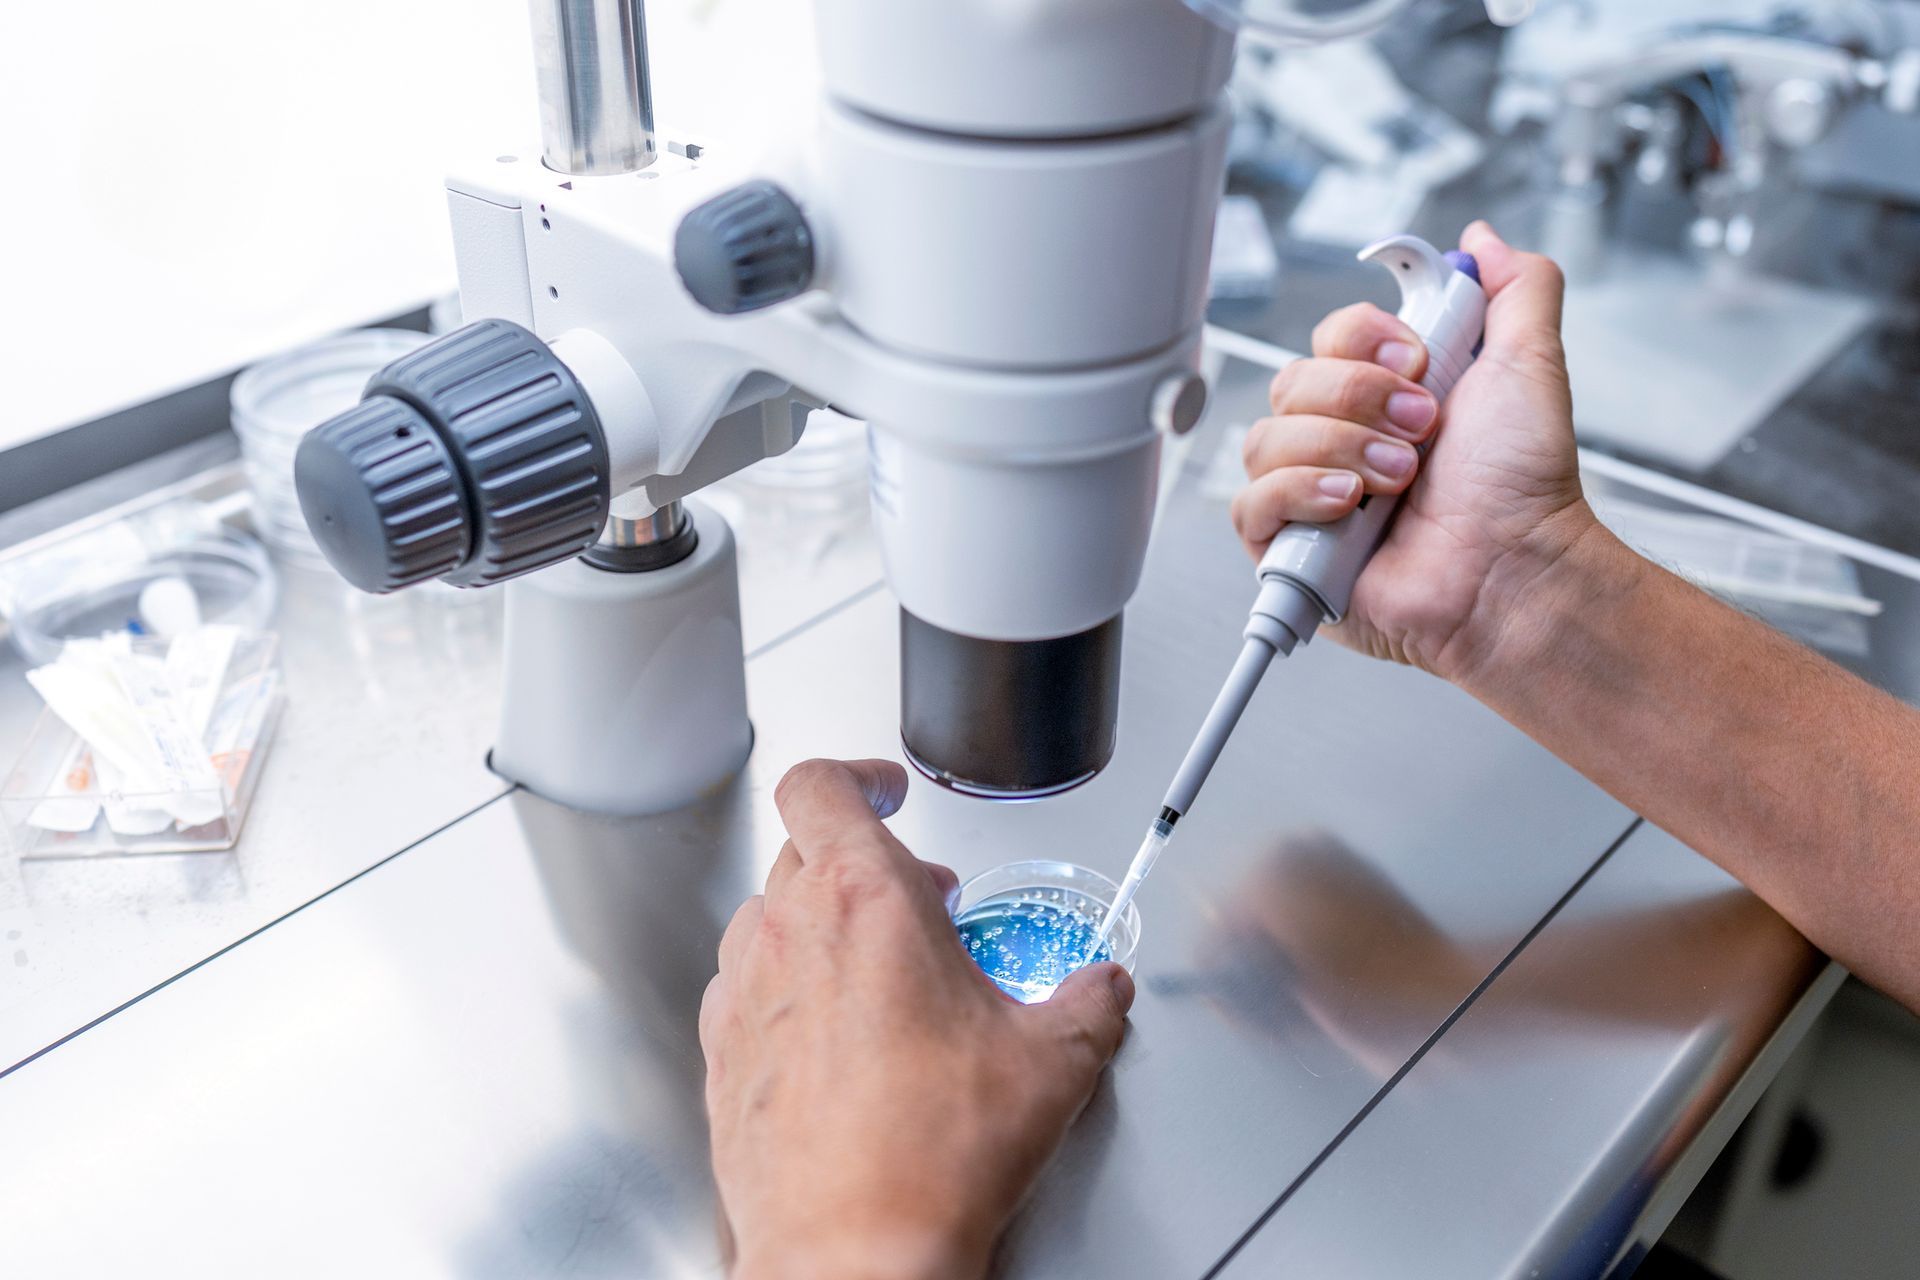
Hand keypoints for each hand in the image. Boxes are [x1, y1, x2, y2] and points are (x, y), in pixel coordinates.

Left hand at [701, 758, 1134, 1279]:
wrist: (852, 1250)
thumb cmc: (932, 1152)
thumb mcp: (1052, 1062)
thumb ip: (1088, 1002)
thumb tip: (1104, 989)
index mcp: (866, 900)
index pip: (822, 784)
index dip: (856, 774)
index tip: (888, 791)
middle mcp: (791, 933)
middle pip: (803, 849)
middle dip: (865, 861)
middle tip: (920, 899)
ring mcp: (746, 994)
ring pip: (770, 917)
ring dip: (820, 924)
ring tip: (880, 971)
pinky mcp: (722, 1056)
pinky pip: (747, 990)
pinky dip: (788, 991)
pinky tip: (836, 1037)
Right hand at [1230, 222, 1603, 680]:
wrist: (1516, 568)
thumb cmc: (1525, 487)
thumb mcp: (1531, 362)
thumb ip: (1517, 288)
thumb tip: (1482, 241)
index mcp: (1387, 393)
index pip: (1330, 335)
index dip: (1364, 339)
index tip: (1417, 360)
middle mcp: (1344, 440)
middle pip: (1291, 381)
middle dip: (1359, 398)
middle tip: (1421, 430)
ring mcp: (1311, 495)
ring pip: (1266, 438)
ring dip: (1340, 450)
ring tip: (1398, 481)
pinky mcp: (1288, 550)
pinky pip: (1249, 503)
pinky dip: (1299, 495)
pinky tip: (1349, 508)